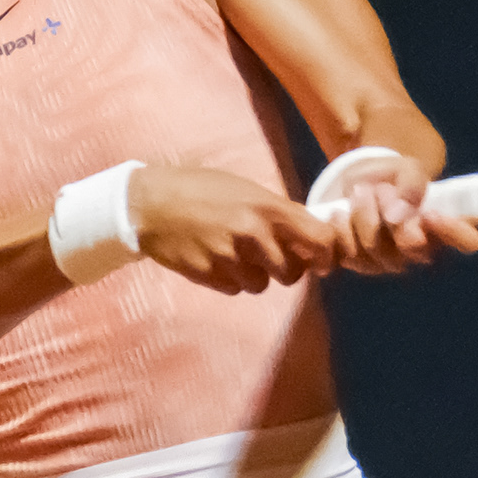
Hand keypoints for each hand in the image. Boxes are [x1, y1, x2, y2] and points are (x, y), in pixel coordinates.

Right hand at [127, 165, 337, 293]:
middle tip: (271, 254)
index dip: (327, 255)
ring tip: (235, 251)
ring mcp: (230, 258)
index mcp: (268, 208)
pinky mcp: (209, 276)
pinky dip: (231, 279)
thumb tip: (310, 232)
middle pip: (292, 272)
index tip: (323, 260)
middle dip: (286, 267)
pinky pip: (235, 289)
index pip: (319, 241)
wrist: (150, 204)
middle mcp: (253, 235)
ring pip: (262, 284)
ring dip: (256, 274)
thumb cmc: (201, 189)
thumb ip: (278, 212)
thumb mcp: (246, 189)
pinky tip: (215, 257)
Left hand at [329, 155, 477, 275]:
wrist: (364, 183)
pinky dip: (343, 230)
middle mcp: (423, 251)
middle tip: (382, 189)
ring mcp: (393, 262)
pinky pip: (351, 255)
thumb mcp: (408, 168)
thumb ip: (411, 185)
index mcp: (444, 227)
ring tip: (360, 192)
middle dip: (393, 211)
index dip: (453, 231)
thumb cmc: (397, 177)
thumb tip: (398, 215)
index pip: (468, 240)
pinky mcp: (364, 264)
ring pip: (377, 249)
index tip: (430, 212)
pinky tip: (341, 214)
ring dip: (364, 215)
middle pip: (412, 247)